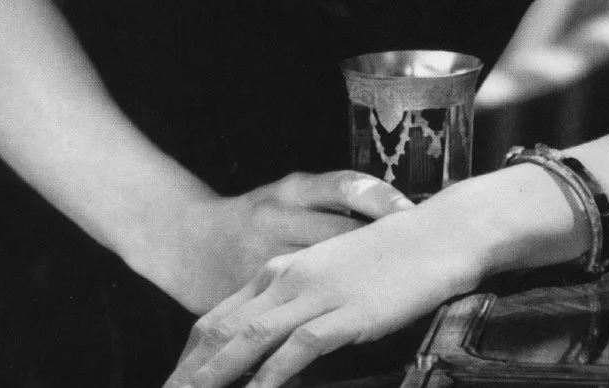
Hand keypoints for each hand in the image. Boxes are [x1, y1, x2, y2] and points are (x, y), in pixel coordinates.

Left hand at [163, 193, 482, 387]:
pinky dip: (270, 378)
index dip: (189, 358)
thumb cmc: (387, 258)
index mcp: (279, 271)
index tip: (172, 385)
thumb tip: (271, 344)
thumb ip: (296, 302)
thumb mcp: (330, 276)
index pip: (217, 319)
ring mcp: (314, 295)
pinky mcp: (344, 312)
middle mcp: (287, 279)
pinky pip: (297, 350)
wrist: (435, 235)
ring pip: (249, 340)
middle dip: (191, 373)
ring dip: (216, 377)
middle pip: (221, 332)